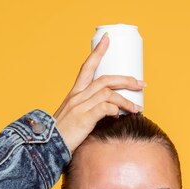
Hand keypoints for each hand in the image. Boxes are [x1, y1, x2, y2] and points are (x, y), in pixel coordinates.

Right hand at [53, 33, 145, 152]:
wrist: (48, 147)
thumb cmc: (62, 135)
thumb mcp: (73, 117)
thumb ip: (88, 111)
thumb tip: (109, 113)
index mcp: (74, 94)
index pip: (87, 67)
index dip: (98, 52)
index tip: (108, 40)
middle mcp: (77, 96)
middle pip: (105, 79)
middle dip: (125, 79)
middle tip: (141, 83)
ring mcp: (80, 106)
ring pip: (108, 93)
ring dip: (126, 99)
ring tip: (137, 107)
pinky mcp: (84, 118)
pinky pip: (105, 108)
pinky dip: (116, 109)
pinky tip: (120, 116)